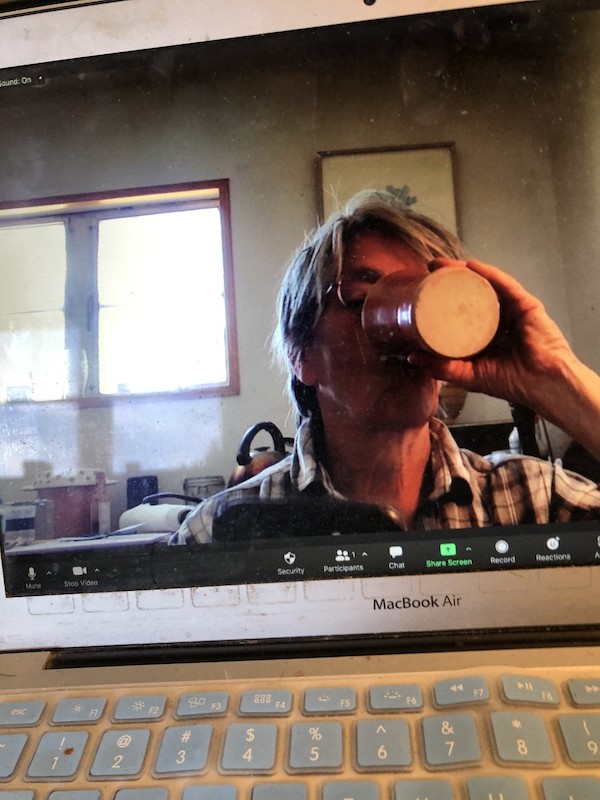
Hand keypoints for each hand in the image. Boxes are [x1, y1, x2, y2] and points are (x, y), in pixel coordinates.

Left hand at [408, 257, 576, 412]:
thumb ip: (441, 367)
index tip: (420, 288)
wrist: (543, 385)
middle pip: (470, 291)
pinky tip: (471, 266)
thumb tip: (411, 356)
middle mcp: (497, 316)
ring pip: (485, 283)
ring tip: (442, 265)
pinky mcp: (526, 304)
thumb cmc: (511, 382)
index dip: (441, 296)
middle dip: (449, 278)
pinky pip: (506, 284)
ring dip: (463, 271)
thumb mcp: (468, 375)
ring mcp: (512, 308)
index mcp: (483, 331)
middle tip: (429, 269)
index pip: (460, 307)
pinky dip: (489, 273)